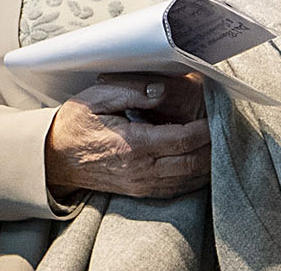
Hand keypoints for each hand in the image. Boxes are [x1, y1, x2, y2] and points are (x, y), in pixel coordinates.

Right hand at [44, 73, 209, 199]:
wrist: (55, 158)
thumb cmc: (75, 124)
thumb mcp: (97, 97)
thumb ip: (130, 91)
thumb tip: (160, 90)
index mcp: (133, 144)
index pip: (183, 139)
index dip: (206, 128)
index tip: (217, 114)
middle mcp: (142, 169)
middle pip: (194, 162)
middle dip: (215, 145)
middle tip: (226, 126)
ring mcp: (144, 184)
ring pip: (191, 178)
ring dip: (210, 162)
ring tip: (221, 142)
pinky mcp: (143, 191)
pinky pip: (180, 188)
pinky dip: (197, 176)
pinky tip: (203, 161)